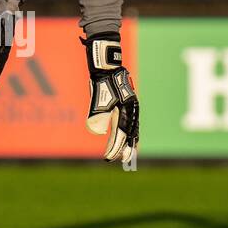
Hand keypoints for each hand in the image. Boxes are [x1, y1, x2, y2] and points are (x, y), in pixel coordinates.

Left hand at [82, 32, 138, 162]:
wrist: (107, 66)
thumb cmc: (102, 81)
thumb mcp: (98, 97)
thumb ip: (98, 114)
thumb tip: (96, 130)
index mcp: (126, 108)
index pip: (120, 133)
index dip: (115, 146)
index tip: (108, 157)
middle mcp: (131, 109)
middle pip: (131, 133)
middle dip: (126, 147)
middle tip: (123, 161)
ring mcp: (130, 107)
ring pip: (132, 128)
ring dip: (129, 141)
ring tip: (127, 154)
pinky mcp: (127, 105)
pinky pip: (130, 122)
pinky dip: (128, 132)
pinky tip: (124, 138)